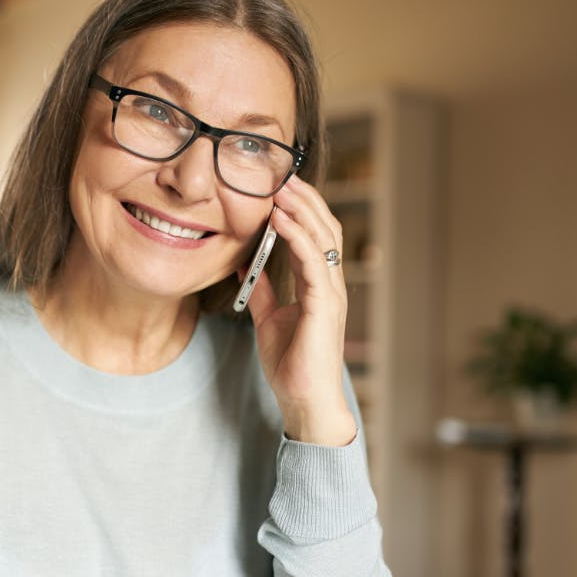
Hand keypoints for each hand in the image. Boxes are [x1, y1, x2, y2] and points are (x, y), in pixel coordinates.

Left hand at [245, 177, 354, 445]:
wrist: (304, 401)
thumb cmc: (292, 364)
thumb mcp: (268, 319)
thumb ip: (261, 291)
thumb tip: (245, 266)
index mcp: (318, 286)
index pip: (314, 235)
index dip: (300, 209)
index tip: (278, 186)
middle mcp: (330, 284)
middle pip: (324, 228)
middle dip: (303, 199)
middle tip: (280, 175)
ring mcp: (331, 294)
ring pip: (322, 239)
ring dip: (302, 210)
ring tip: (281, 187)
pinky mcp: (325, 306)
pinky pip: (313, 263)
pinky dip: (298, 237)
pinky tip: (282, 220)